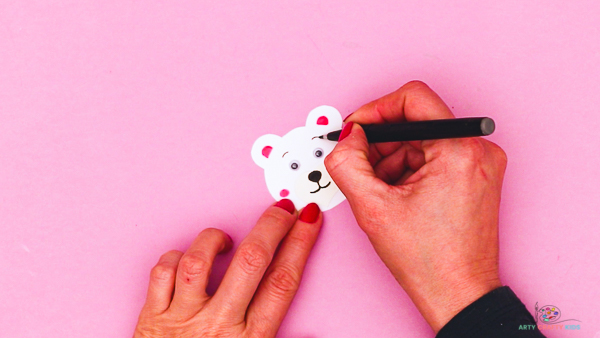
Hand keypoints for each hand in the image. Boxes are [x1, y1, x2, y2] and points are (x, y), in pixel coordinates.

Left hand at [134, 200, 321, 337]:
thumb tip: (315, 335)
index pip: (283, 282)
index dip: (300, 245)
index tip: (308, 222)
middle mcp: (217, 325)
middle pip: (251, 261)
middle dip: (272, 226)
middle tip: (283, 209)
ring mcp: (182, 318)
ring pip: (199, 260)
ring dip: (216, 239)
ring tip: (227, 239)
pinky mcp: (152, 317)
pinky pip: (162, 272)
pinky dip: (174, 258)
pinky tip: (187, 260)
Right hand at [325, 81, 506, 331]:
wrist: (458, 295)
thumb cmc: (430, 261)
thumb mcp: (373, 208)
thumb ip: (347, 163)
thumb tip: (347, 137)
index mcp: (460, 150)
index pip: (413, 97)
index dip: (375, 109)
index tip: (356, 129)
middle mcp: (478, 150)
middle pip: (415, 120)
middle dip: (381, 142)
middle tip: (360, 166)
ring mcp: (480, 163)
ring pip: (421, 139)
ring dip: (392, 159)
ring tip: (381, 191)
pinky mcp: (475, 175)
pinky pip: (432, 155)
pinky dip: (408, 169)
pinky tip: (397, 195)